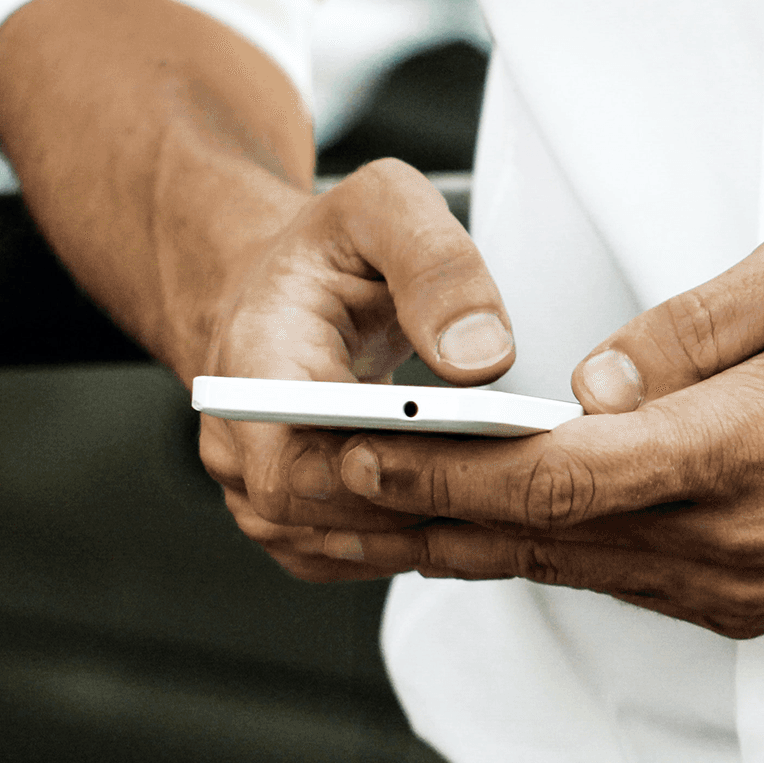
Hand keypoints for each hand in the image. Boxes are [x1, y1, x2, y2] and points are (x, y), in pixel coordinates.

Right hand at [192, 161, 518, 581]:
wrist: (295, 287)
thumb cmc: (331, 250)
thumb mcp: (385, 207)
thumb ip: (436, 266)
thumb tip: (480, 358)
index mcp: (251, 367)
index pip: (291, 468)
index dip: (374, 480)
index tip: (458, 462)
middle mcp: (241, 443)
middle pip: (329, 518)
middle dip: (426, 505)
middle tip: (522, 487)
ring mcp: (265, 492)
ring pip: (350, 548)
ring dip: (434, 530)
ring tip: (520, 501)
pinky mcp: (302, 520)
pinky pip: (361, 555)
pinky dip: (424, 540)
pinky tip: (486, 511)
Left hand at [328, 212, 763, 638]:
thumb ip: (702, 325)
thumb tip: (593, 380)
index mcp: (755, 449)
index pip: (565, 474)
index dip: (449, 464)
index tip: (361, 439)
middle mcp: (741, 541)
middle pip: (545, 538)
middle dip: (419, 508)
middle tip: (310, 479)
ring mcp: (749, 587)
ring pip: (574, 571)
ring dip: (464, 540)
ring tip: (361, 503)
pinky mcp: (758, 603)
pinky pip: (624, 582)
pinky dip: (540, 552)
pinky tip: (477, 524)